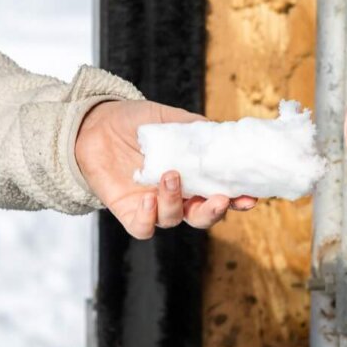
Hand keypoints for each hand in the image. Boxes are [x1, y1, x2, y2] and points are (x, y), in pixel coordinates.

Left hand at [74, 99, 257, 239]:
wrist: (97, 124)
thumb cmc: (136, 122)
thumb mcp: (170, 119)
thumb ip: (196, 129)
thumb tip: (224, 135)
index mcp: (192, 176)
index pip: (220, 193)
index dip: (237, 199)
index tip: (249, 196)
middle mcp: (176, 196)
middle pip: (202, 217)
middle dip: (214, 212)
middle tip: (220, 199)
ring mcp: (152, 205)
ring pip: (173, 220)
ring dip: (175, 202)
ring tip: (170, 175)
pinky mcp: (129, 212)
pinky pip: (143, 227)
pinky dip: (149, 218)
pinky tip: (148, 199)